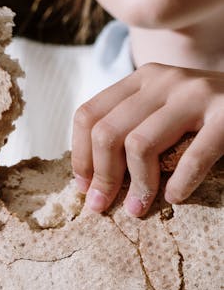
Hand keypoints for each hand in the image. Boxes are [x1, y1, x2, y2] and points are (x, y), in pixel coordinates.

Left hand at [71, 63, 223, 216]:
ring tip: (139, 210)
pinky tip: (176, 198)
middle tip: (102, 208)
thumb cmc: (208, 116)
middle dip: (102, 178)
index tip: (85, 189)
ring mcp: (196, 94)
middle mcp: (164, 80)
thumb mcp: (165, 111)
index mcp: (142, 79)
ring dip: (137, 186)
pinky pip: (191, 156)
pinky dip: (180, 183)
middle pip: (106, 133)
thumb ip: (133, 127)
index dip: (80, 156)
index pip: (88, 115)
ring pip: (138, 144)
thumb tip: (92, 179)